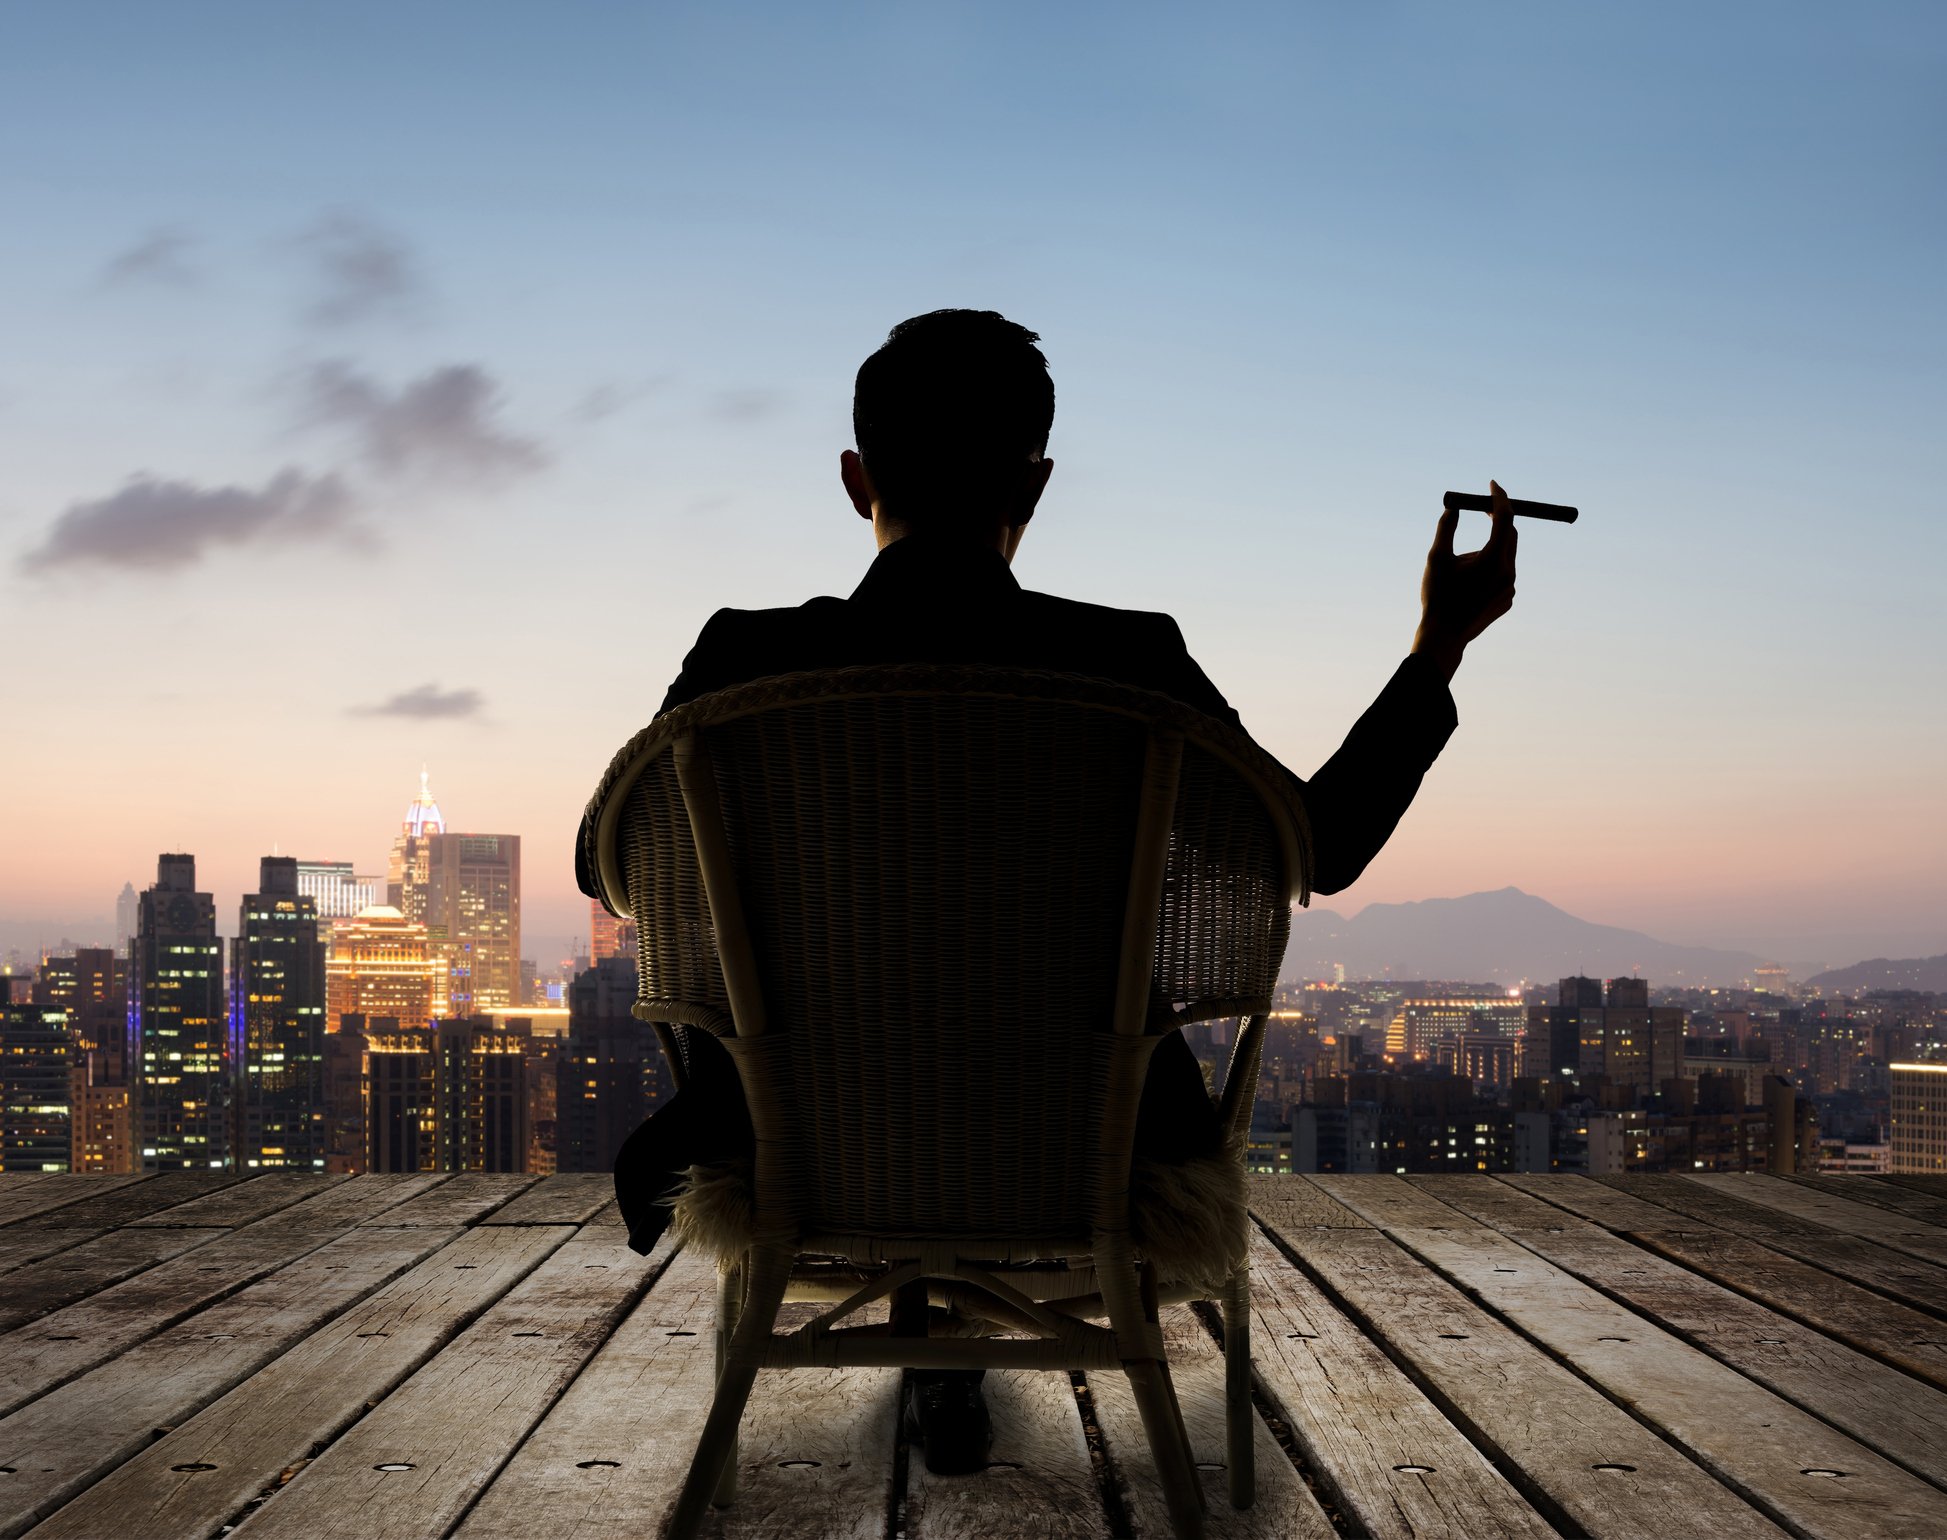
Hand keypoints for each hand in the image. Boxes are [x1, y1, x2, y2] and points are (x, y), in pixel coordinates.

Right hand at [1412, 478, 1516, 681]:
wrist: (1443, 637)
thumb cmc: (1436, 596)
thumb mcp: (1435, 558)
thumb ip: (1446, 528)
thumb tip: (1454, 507)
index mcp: (1493, 560)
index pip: (1505, 518)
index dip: (1499, 498)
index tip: (1492, 484)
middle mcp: (1508, 573)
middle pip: (1510, 535)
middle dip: (1497, 520)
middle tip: (1481, 509)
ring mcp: (1510, 589)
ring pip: (1504, 556)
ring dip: (1488, 548)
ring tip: (1461, 567)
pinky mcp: (1507, 601)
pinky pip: (1503, 574)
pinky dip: (1490, 568)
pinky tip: (1468, 584)